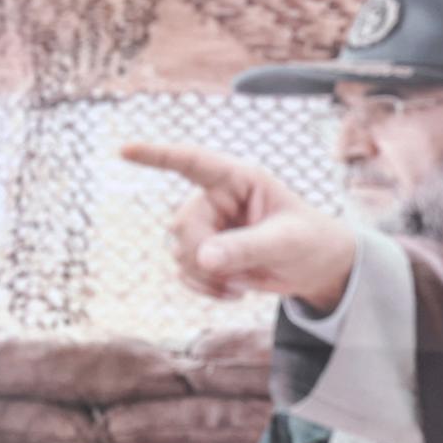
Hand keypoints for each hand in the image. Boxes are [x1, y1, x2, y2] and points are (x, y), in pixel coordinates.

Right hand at [122, 143, 357, 312]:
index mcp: (238, 179)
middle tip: (234, 277)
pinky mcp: (207, 253)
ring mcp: (209, 226)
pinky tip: (234, 292)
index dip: (158, 156)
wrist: (317, 267)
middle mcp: (217, 199)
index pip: (193, 162)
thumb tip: (204, 259)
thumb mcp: (285, 243)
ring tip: (241, 285)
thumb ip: (246, 248)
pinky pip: (185, 272)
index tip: (125, 151)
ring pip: (180, 251)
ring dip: (206, 277)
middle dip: (203, 257)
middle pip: (183, 226)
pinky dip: (204, 287)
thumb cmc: (310, 240)